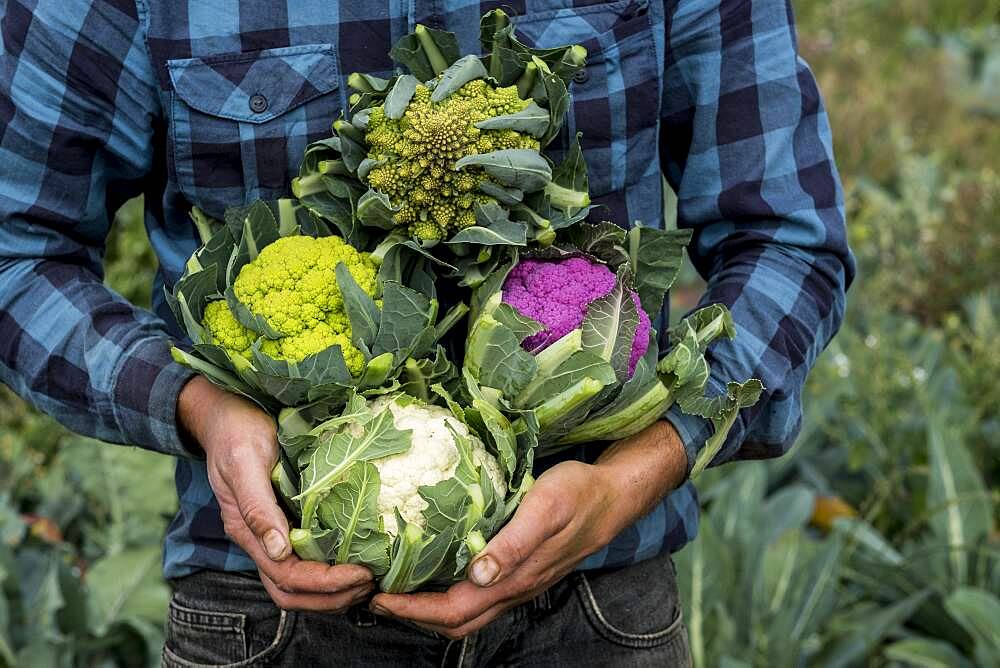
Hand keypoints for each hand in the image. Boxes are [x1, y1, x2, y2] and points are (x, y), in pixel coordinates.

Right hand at [177, 376, 373, 610]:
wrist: (224, 414)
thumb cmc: (234, 432)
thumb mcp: (244, 462)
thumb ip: (257, 507)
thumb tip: (279, 550)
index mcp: (247, 531)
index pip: (287, 576)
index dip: (325, 583)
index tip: (361, 574)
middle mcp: (258, 540)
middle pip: (292, 592)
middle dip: (332, 597)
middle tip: (371, 585)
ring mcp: (269, 535)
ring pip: (297, 585)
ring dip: (332, 592)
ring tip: (367, 582)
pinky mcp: (283, 523)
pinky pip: (304, 561)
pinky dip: (330, 573)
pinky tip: (356, 562)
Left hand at [370, 421, 685, 638]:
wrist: (613, 494)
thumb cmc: (578, 494)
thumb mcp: (546, 507)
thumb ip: (514, 543)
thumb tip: (479, 575)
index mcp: (516, 578)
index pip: (455, 609)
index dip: (414, 610)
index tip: (378, 598)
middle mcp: (514, 589)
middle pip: (457, 621)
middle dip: (413, 616)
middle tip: (376, 596)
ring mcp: (519, 583)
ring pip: (467, 612)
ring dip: (429, 608)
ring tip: (397, 588)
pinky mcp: (521, 571)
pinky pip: (479, 596)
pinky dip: (448, 593)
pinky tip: (435, 571)